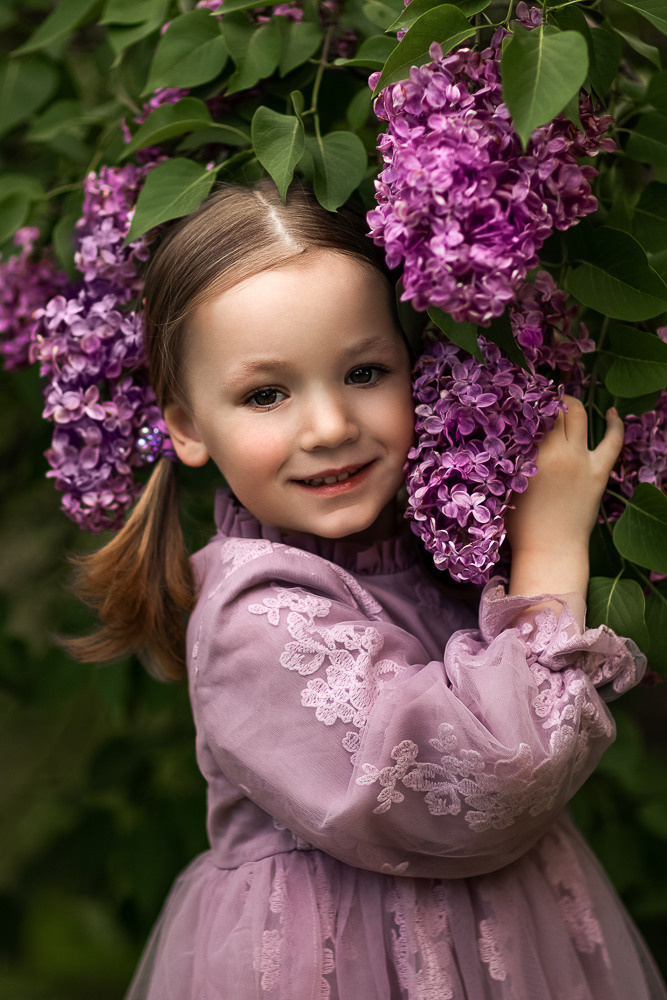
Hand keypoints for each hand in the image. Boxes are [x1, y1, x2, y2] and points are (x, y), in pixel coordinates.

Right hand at [505, 396, 623, 600]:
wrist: (550, 551)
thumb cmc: (520, 524)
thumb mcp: (505, 487)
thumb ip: (508, 459)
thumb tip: (505, 434)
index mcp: (531, 456)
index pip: (528, 414)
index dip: (524, 402)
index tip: (518, 398)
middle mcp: (558, 452)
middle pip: (553, 409)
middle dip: (546, 400)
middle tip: (539, 400)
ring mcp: (582, 460)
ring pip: (579, 416)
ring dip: (571, 405)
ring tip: (564, 403)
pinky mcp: (599, 472)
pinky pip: (613, 441)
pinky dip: (615, 424)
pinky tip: (612, 412)